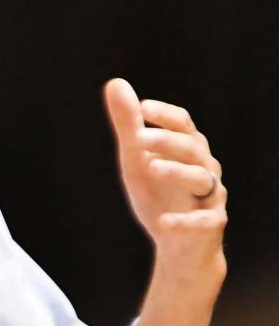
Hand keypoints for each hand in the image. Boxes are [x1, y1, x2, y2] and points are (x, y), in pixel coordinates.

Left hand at [104, 78, 226, 289]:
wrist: (178, 243)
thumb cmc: (158, 192)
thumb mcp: (136, 157)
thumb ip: (129, 124)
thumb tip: (115, 83)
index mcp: (188, 148)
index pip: (182, 124)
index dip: (165, 115)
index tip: (143, 108)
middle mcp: (204, 167)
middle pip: (192, 148)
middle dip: (167, 141)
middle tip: (139, 138)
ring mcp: (210, 197)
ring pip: (201, 179)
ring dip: (177, 172)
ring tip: (151, 167)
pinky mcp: (209, 225)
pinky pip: (203, 221)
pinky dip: (184, 221)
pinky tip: (164, 221)